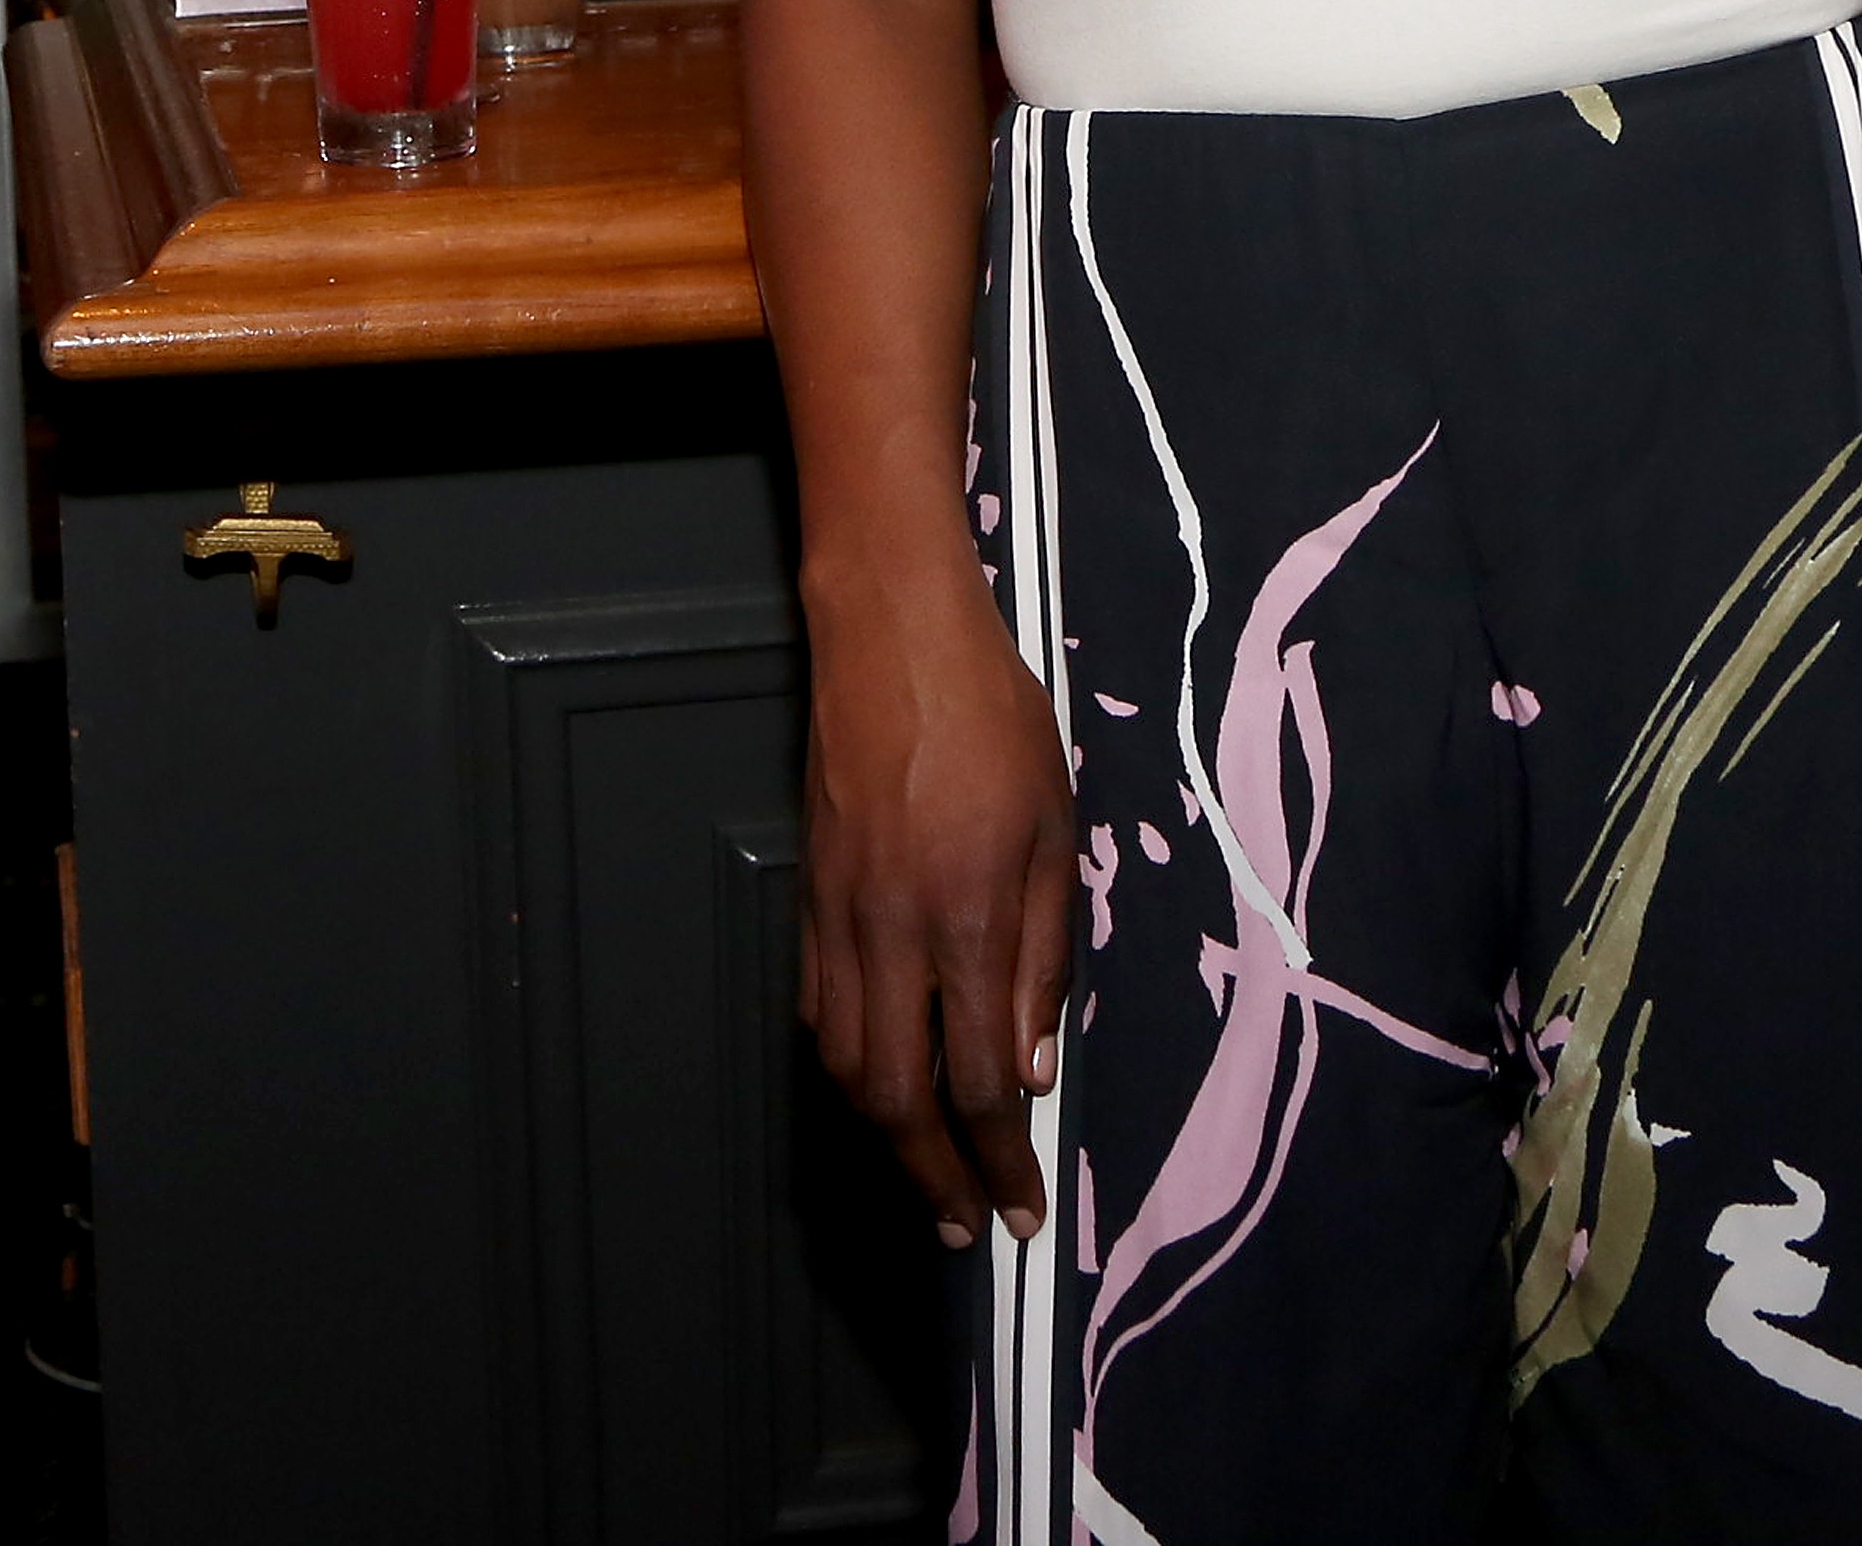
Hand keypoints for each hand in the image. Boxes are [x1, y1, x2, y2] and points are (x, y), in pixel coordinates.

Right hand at [798, 555, 1072, 1248]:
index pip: (974, 1083)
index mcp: (962, 921)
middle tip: (965, 1227)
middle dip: (931, 1179)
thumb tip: (1027, 1067)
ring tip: (924, 1175)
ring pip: (842, 1063)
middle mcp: (888, 934)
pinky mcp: (809, 894)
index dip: (998, 1162)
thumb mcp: (1052, 832)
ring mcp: (836, 916)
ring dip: (883, 1136)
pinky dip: (846, 1065)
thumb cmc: (991, 718)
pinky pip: (817, 1008)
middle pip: (894, 1097)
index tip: (1020, 1212)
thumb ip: (1041, 955)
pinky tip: (877, 1081)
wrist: (889, 633)